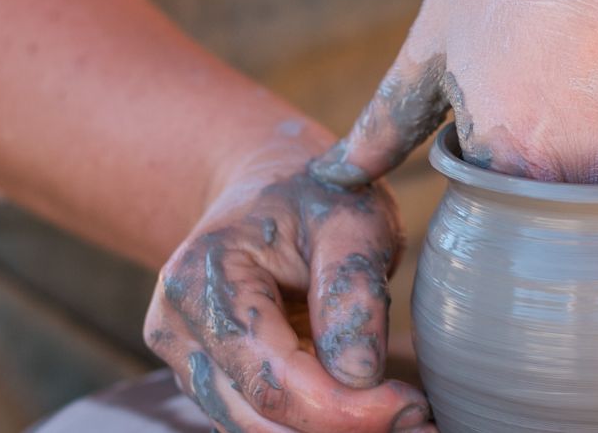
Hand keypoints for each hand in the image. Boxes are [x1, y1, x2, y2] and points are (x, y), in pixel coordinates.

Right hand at [144, 132, 433, 432]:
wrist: (265, 189)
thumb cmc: (310, 197)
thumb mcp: (348, 218)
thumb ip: (352, 288)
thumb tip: (359, 376)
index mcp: (201, 279)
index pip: (271, 374)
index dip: (343, 408)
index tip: (411, 406)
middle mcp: (177, 328)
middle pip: (259, 415)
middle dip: (343, 426)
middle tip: (420, 421)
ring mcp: (186, 361)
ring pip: (255, 430)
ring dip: (329, 432)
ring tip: (401, 416)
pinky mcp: (210, 382)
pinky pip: (259, 423)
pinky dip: (314, 423)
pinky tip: (367, 411)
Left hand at [311, 0, 597, 185]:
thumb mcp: (433, 38)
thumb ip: (384, 124)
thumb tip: (334, 175)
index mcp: (508, 161)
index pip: (483, 213)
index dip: (479, 162)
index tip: (490, 103)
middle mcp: (584, 179)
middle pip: (546, 220)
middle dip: (532, 171)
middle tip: (538, 81)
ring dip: (586, 163)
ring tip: (579, 73)